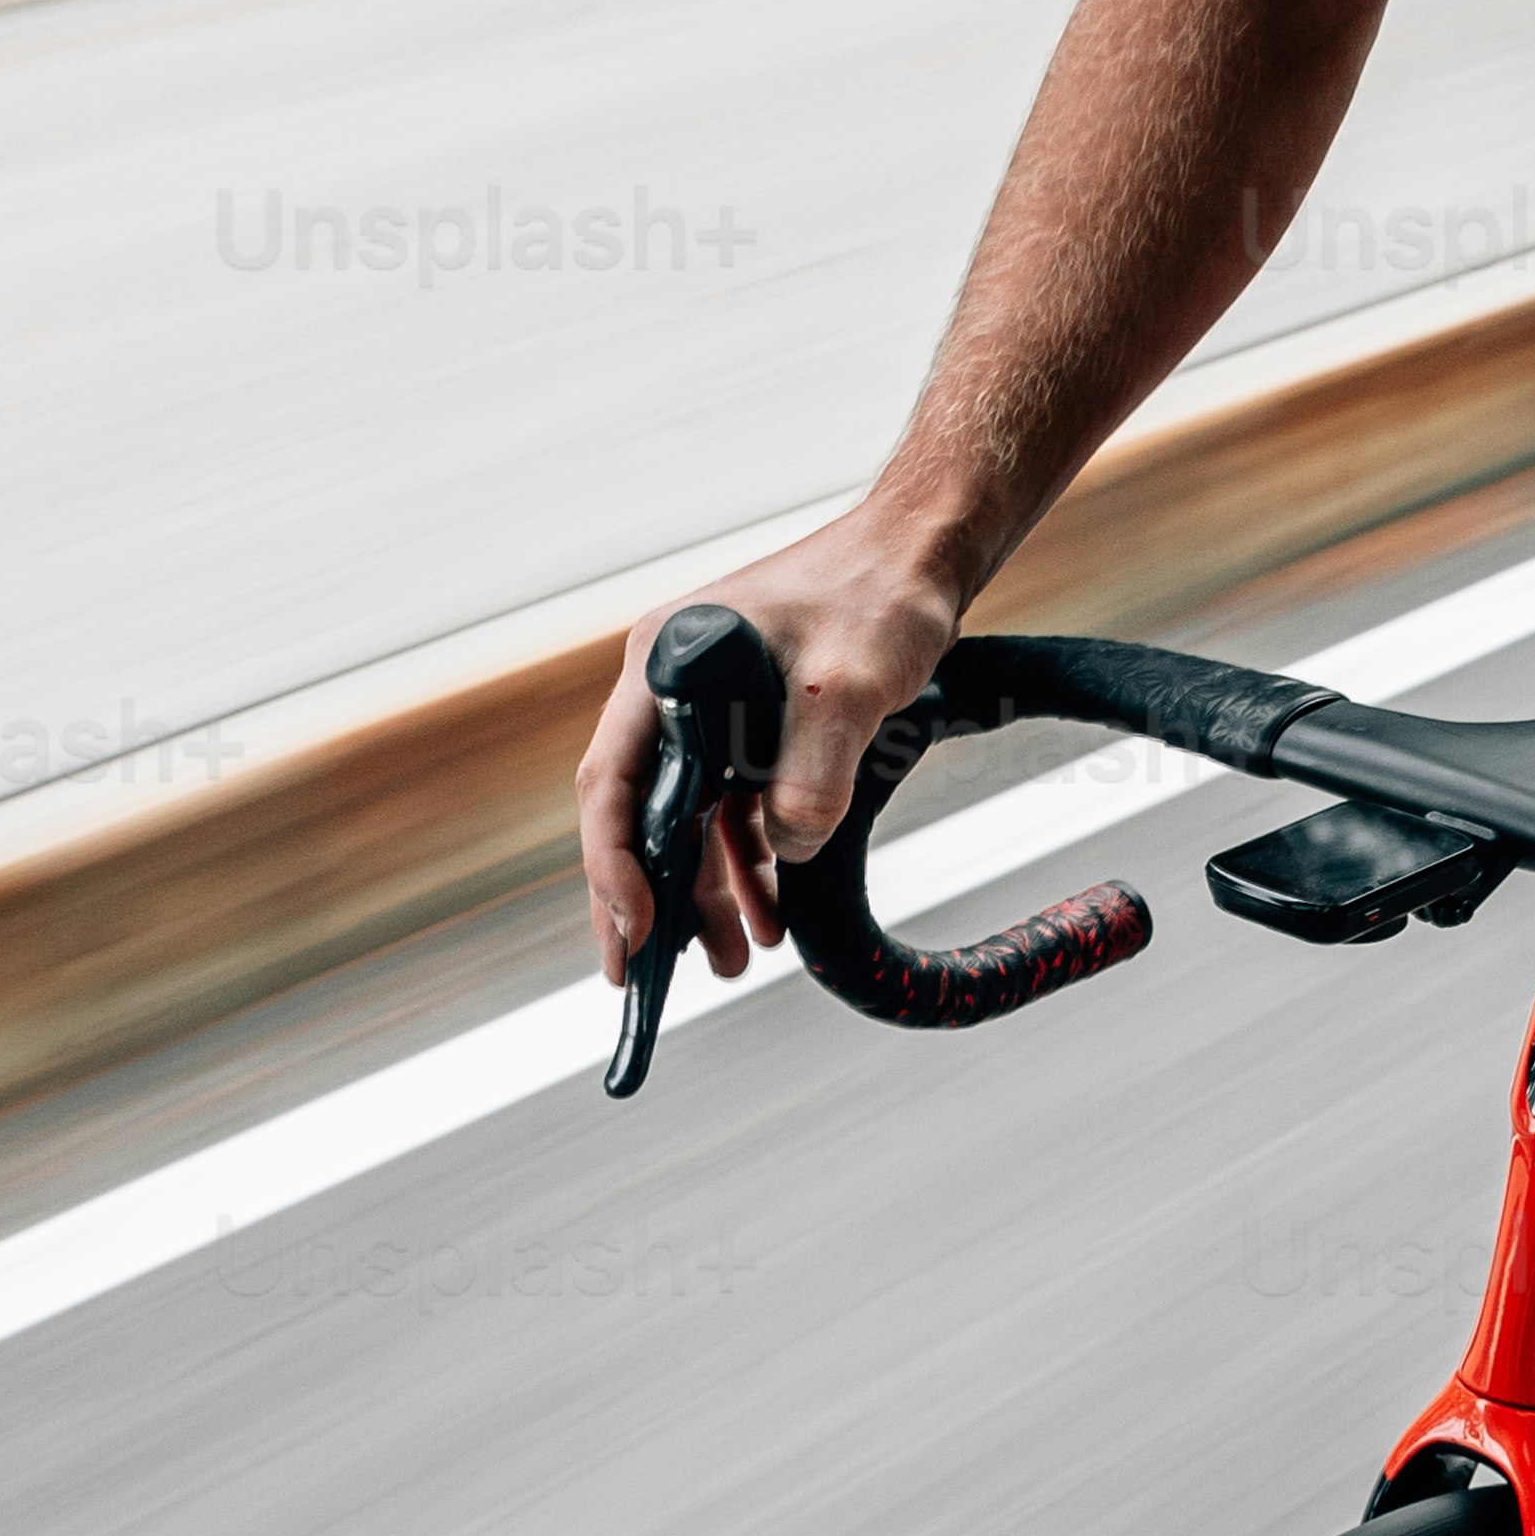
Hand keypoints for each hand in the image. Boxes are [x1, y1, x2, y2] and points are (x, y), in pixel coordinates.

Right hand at [577, 500, 969, 985]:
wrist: (922, 554)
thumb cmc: (879, 595)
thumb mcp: (850, 685)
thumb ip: (814, 770)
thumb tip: (788, 848)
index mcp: (664, 667)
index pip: (612, 783)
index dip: (613, 864)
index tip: (635, 931)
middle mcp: (673, 692)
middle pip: (638, 814)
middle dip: (647, 900)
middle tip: (647, 981)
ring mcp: (710, 712)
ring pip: (689, 821)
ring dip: (704, 892)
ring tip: (733, 960)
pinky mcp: (752, 729)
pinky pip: (735, 811)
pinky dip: (749, 864)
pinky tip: (770, 912)